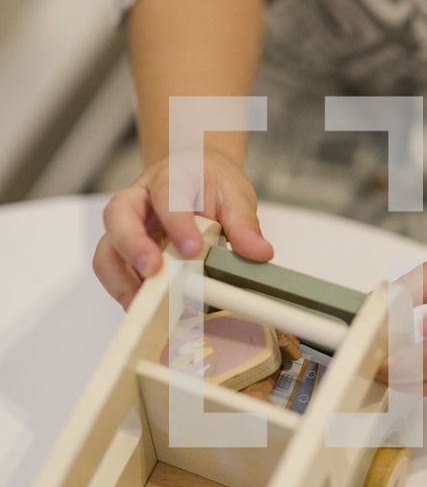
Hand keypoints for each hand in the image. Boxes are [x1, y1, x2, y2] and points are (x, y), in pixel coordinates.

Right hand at [93, 145, 272, 308]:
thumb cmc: (210, 185)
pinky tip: (148, 311)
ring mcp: (127, 226)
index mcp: (170, 178)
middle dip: (132, 246)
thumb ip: (244, 223)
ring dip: (121, 279)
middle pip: (118, 215)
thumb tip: (259, 252)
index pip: (166, 196)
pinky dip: (127, 292)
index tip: (193, 249)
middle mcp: (140, 200)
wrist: (196, 176)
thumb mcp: (235, 195)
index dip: (176, 223)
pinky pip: (114, 271)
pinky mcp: (125, 251)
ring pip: (107, 248)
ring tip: (144, 304)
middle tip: (154, 272)